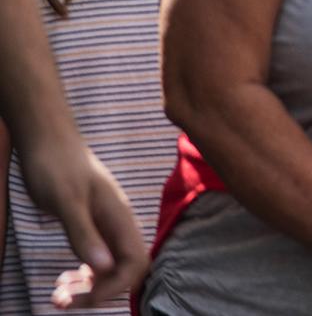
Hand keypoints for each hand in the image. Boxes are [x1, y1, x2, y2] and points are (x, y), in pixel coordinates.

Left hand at [17, 137, 145, 305]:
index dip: (114, 287)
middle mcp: (117, 224)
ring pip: (110, 267)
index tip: (81, 297)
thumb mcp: (66, 201)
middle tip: (63, 302)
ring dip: (88, 287)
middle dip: (99, 292)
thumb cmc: (56, 166)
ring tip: (58, 295)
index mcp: (119, 218)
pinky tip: (65, 278)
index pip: (135, 264)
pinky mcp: (91, 224)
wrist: (47, 140)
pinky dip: (83, 275)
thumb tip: (103, 268)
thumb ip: (84, 233)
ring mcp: (105, 225)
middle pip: (126, 270)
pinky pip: (97, 258)